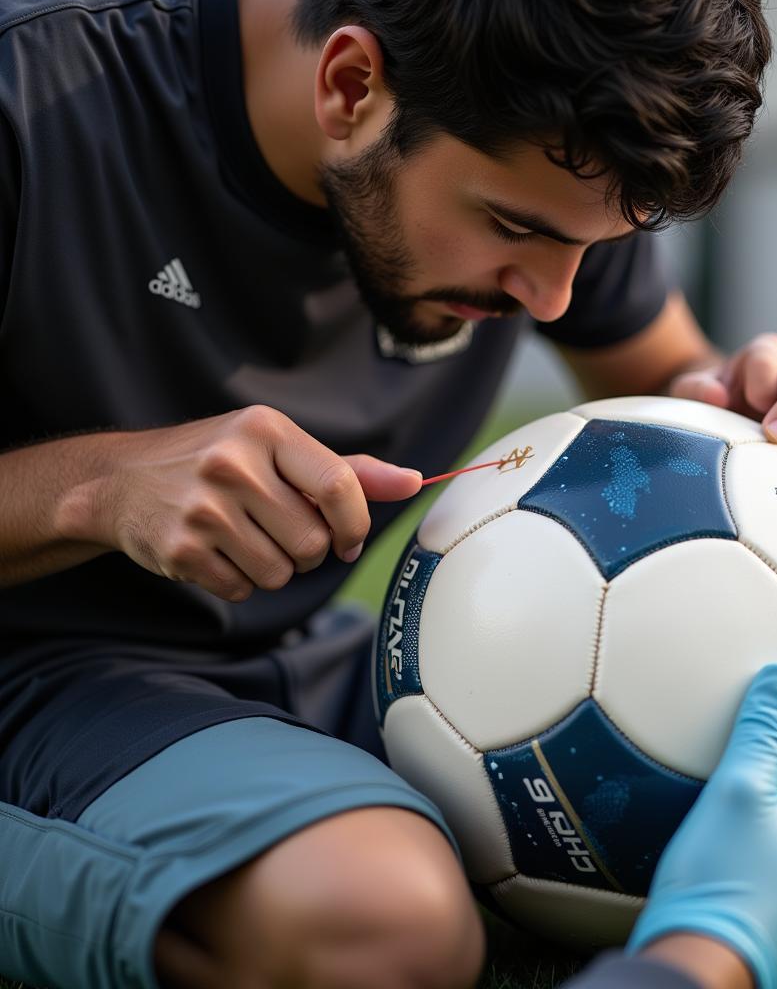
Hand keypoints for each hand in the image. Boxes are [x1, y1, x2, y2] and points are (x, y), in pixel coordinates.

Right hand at [89, 405, 421, 601]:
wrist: (121, 481)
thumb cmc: (218, 461)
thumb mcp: (277, 449)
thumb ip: (346, 469)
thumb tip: (413, 481)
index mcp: (266, 430)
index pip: (340, 486)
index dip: (355, 524)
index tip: (348, 538)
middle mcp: (233, 464)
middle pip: (313, 542)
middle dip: (308, 550)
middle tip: (280, 532)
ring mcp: (202, 508)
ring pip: (281, 573)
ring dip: (274, 568)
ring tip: (246, 539)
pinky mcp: (180, 549)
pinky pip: (243, 589)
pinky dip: (239, 582)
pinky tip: (216, 553)